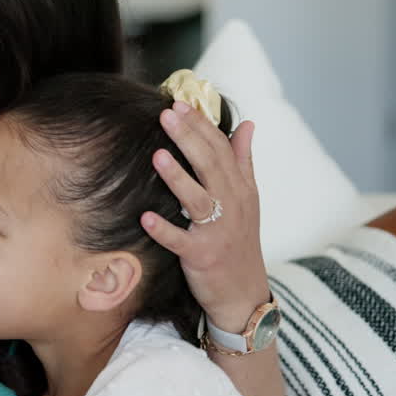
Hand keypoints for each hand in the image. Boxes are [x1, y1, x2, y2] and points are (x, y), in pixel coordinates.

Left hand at [141, 101, 270, 330]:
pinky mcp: (202, 257)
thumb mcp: (248, 200)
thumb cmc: (240, 242)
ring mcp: (217, 232)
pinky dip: (165, 230)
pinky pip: (181, 242)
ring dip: (178, 178)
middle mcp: (231, 206)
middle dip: (189, 138)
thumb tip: (248, 124)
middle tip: (166, 114)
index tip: (180, 102)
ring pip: (198, 200)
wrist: (245, 293)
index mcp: (240, 189)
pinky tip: (146, 217)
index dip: (202, 125)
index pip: (222, 149)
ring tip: (157, 156)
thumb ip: (243, 161)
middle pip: (210, 166)